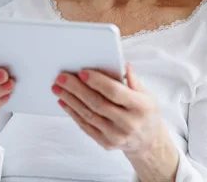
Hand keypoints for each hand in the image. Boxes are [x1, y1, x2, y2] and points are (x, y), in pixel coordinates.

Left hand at [52, 63, 168, 156]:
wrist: (148, 141)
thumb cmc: (146, 113)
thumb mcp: (147, 95)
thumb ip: (133, 81)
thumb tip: (123, 65)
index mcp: (140, 106)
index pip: (115, 92)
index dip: (98, 82)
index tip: (82, 72)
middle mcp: (128, 122)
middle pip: (97, 103)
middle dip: (77, 89)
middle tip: (62, 78)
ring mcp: (116, 135)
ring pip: (88, 115)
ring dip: (71, 100)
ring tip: (58, 88)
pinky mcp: (106, 143)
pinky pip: (86, 126)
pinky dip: (73, 113)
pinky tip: (65, 102)